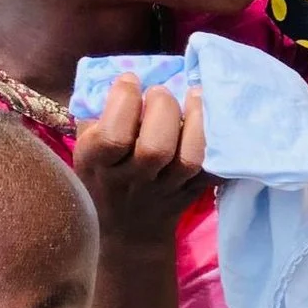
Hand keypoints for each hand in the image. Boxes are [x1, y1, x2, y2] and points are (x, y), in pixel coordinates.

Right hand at [73, 76, 207, 246]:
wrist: (130, 229)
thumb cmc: (105, 175)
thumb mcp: (87, 149)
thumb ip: (98, 115)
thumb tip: (125, 78)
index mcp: (99, 165)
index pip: (113, 137)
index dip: (124, 102)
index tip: (130, 81)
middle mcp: (134, 181)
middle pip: (155, 148)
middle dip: (162, 109)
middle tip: (160, 93)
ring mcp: (167, 190)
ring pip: (190, 159)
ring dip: (196, 121)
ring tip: (195, 96)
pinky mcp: (195, 192)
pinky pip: (215, 170)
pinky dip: (220, 143)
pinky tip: (216, 119)